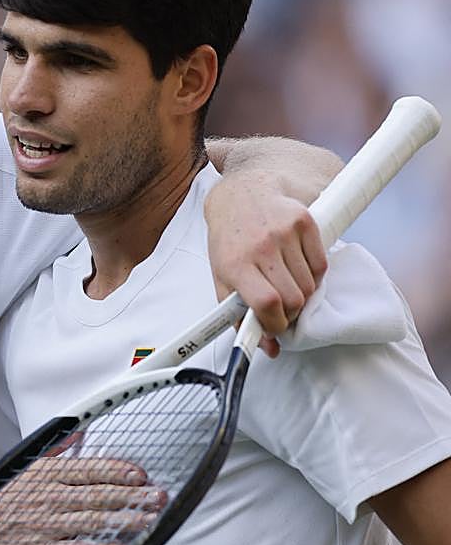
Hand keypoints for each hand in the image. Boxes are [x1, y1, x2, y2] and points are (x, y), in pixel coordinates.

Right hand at [0, 455, 165, 544]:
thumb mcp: (21, 468)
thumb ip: (55, 451)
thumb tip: (78, 432)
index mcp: (44, 474)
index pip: (89, 469)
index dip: (119, 471)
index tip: (141, 474)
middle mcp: (48, 497)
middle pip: (99, 495)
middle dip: (133, 496)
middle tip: (159, 496)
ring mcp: (45, 525)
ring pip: (95, 521)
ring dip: (126, 521)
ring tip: (150, 520)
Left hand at [204, 170, 327, 354]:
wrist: (241, 196)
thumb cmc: (230, 242)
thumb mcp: (222, 278)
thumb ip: (240, 317)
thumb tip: (270, 348)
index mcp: (235, 263)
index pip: (267, 303)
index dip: (276, 324)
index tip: (274, 327)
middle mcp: (261, 247)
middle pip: (293, 299)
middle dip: (290, 312)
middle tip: (281, 307)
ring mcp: (284, 233)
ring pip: (310, 286)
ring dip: (301, 294)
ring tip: (285, 282)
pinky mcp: (304, 222)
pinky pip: (321, 266)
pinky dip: (313, 275)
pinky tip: (296, 266)